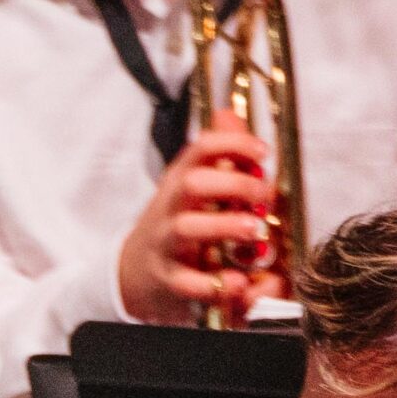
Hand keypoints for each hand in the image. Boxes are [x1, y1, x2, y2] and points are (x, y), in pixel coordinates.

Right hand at [119, 114, 282, 325]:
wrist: (131, 274)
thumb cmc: (172, 226)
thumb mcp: (188, 186)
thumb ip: (216, 155)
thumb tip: (229, 113)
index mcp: (179, 182)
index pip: (200, 149)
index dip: (232, 144)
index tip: (262, 151)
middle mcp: (170, 208)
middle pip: (193, 184)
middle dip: (233, 183)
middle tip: (265, 194)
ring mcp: (165, 244)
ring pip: (187, 228)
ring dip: (224, 226)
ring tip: (255, 231)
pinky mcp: (167, 280)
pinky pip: (187, 282)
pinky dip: (214, 284)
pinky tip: (239, 283)